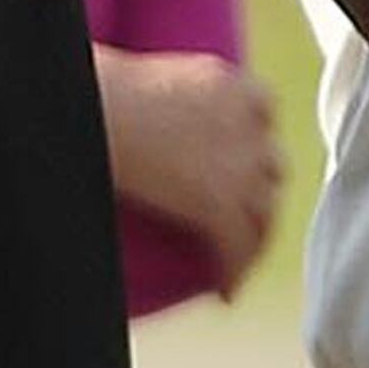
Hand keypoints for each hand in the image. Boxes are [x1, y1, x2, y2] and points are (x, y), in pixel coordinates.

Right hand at [96, 49, 284, 295]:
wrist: (97, 112)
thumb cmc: (100, 89)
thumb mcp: (153, 76)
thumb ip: (176, 95)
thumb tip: (149, 108)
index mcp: (229, 83)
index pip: (264, 110)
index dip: (255, 135)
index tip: (242, 153)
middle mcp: (245, 121)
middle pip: (271, 164)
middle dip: (259, 186)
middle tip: (238, 211)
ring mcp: (239, 164)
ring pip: (267, 211)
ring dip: (255, 234)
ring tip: (236, 256)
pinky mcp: (219, 203)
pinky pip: (239, 248)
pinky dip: (233, 271)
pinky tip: (225, 291)